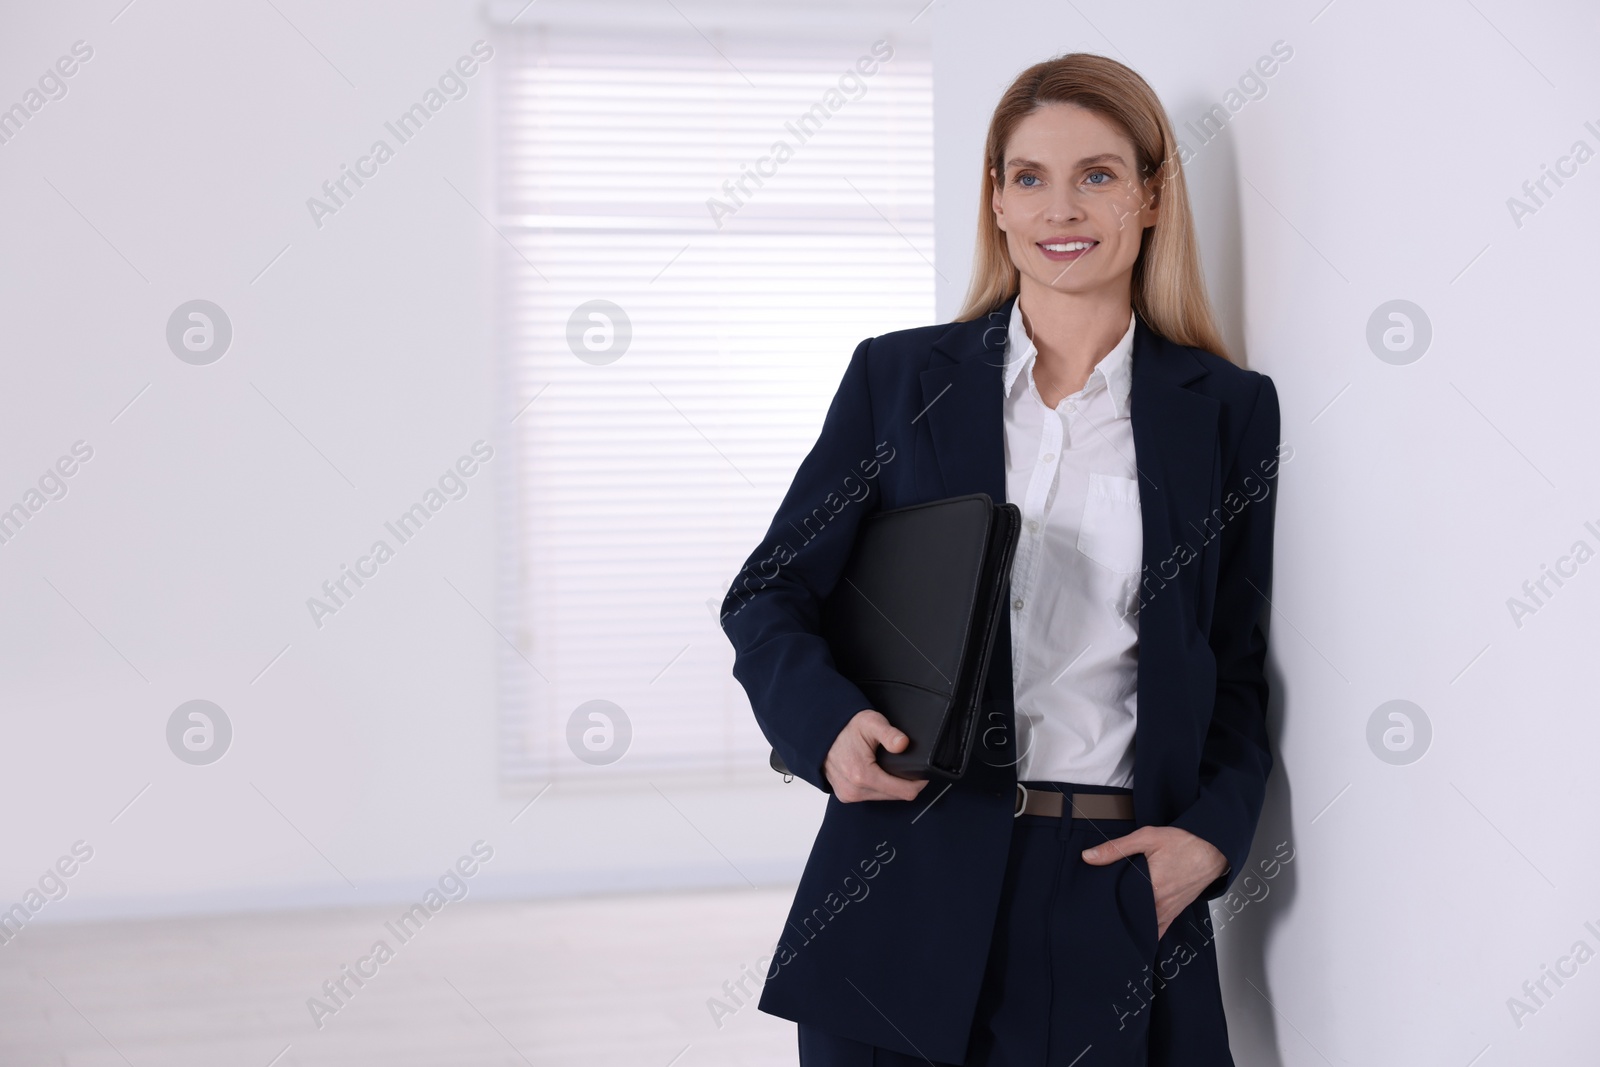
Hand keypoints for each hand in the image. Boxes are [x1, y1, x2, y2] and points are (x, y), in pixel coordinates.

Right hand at [824, 709, 929, 802]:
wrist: (820, 732)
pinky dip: (879, 787)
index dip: (918, 783)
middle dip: (905, 783)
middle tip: (906, 765)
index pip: (905, 792)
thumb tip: (903, 744)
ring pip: (884, 798)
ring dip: (891, 786)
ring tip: (890, 767)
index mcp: (863, 776)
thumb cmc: (846, 727)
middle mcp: (855, 790)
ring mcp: (848, 795)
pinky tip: (878, 772)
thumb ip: (889, 733)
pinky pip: (871, 796)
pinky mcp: (845, 796)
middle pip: (896, 796)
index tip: (923, 772)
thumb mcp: (870, 722)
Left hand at [1080, 826, 1226, 939]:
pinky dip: (1146, 932)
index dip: (1103, 906)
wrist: (1212, 849)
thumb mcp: (1146, 838)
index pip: (1119, 904)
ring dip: (1130, 925)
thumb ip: (1116, 848)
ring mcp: (1168, 911)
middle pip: (1129, 918)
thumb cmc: (1183, 843)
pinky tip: (1135, 931)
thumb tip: (1088, 857)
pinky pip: (1159, 930)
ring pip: (1143, 928)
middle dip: (1114, 917)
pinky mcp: (1175, 912)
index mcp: (1150, 888)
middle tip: (1098, 915)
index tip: (1091, 906)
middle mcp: (1159, 904)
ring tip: (1112, 923)